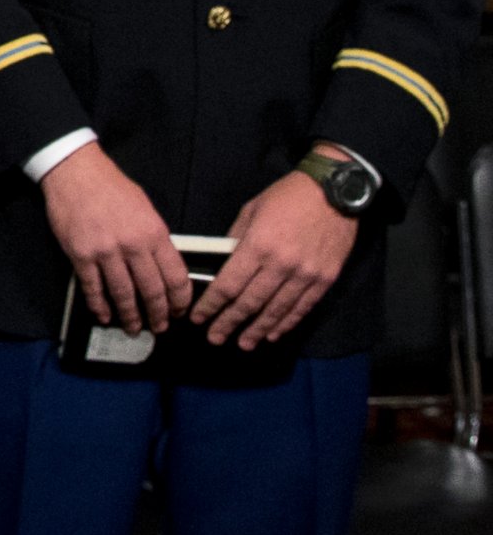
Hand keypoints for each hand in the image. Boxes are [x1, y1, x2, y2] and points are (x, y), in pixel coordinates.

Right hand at [42, 141, 188, 332]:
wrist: (76, 173)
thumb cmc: (111, 187)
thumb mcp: (146, 209)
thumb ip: (155, 239)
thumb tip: (161, 267)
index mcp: (154, 233)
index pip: (175, 276)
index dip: (180, 300)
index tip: (179, 311)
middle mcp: (133, 245)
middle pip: (151, 290)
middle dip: (158, 314)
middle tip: (159, 326)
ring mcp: (105, 251)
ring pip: (123, 294)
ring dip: (130, 316)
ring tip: (134, 328)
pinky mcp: (80, 255)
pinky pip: (92, 287)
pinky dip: (99, 305)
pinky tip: (104, 315)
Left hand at [190, 164, 358, 349]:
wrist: (335, 191)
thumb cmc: (287, 197)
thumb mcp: (251, 210)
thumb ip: (235, 239)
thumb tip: (223, 263)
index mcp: (258, 246)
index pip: (228, 285)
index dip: (211, 305)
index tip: (198, 317)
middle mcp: (281, 265)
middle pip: (250, 303)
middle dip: (229, 323)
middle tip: (215, 338)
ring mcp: (306, 274)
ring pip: (276, 310)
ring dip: (257, 330)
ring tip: (243, 343)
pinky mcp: (325, 278)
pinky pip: (303, 307)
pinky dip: (286, 323)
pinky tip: (273, 333)